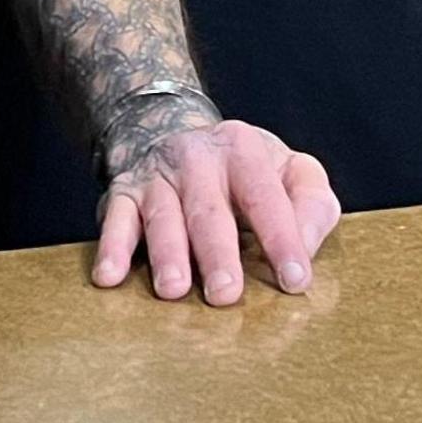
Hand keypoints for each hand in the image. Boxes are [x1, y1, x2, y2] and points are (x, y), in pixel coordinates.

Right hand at [92, 116, 341, 304]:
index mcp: (244, 150)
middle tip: (226, 293)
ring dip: (167, 254)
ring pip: (162, 216)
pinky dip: (111, 248)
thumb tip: (305, 247)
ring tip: (173, 291)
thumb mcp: (288, 169)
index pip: (266, 196)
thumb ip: (312, 203)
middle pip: (209, 209)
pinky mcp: (124, 192)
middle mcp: (197, 158)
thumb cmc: (245, 171)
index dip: (282, 238)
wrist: (170, 128)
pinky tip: (109, 277)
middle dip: (217, 252)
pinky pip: (116, 219)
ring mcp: (158, 175)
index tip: (296, 280)